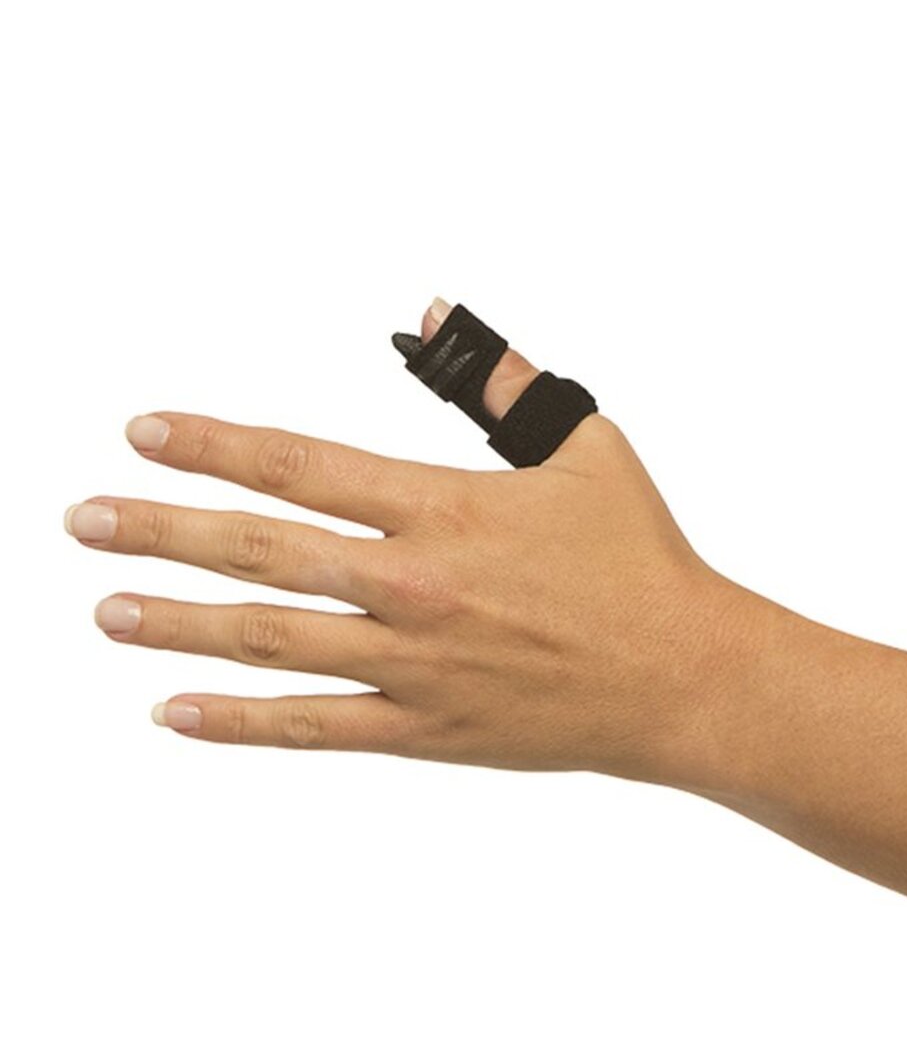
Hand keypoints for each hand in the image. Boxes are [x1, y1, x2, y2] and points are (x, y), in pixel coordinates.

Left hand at [64, 298, 741, 781]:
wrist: (683, 676)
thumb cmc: (640, 559)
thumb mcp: (585, 446)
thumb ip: (503, 381)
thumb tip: (439, 316)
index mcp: (446, 508)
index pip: (300, 464)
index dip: (213, 444)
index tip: (145, 432)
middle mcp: (414, 586)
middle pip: (260, 552)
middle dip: (161, 531)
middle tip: (84, 521)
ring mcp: (413, 665)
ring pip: (270, 641)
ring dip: (177, 622)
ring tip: (105, 608)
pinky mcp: (425, 731)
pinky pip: (314, 727)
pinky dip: (238, 720)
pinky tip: (173, 709)